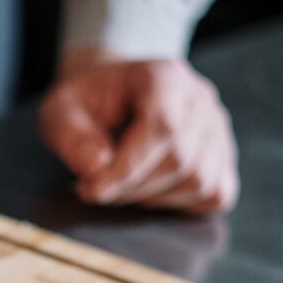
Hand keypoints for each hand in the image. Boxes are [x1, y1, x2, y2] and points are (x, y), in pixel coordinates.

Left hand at [39, 51, 238, 213]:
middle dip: (132, 187)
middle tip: (97, 188)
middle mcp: (199, 99)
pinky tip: (149, 192)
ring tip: (121, 186)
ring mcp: (217, 128)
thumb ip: (73, 138)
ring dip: (153, 198)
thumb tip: (98, 168)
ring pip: (200, 180)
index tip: (91, 190)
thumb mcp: (61, 112)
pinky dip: (181, 205)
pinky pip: (216, 192)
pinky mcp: (222, 155)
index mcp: (163, 77)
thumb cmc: (86, 104)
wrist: (109, 96)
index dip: (127, 168)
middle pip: (180, 159)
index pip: (162, 127)